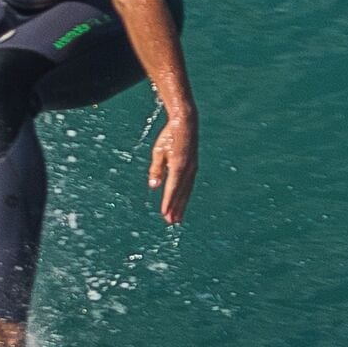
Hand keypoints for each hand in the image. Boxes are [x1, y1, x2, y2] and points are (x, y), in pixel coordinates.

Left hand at [146, 109, 197, 223]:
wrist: (186, 124)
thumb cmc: (169, 137)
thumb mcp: (159, 152)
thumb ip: (156, 169)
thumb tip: (154, 185)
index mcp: (178, 165)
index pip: (172, 188)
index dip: (168, 201)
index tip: (164, 213)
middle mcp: (188, 169)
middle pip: (181, 193)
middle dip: (176, 208)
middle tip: (171, 222)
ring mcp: (192, 169)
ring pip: (187, 191)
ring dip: (181, 205)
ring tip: (177, 218)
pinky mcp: (194, 168)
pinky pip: (189, 185)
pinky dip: (185, 196)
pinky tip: (182, 203)